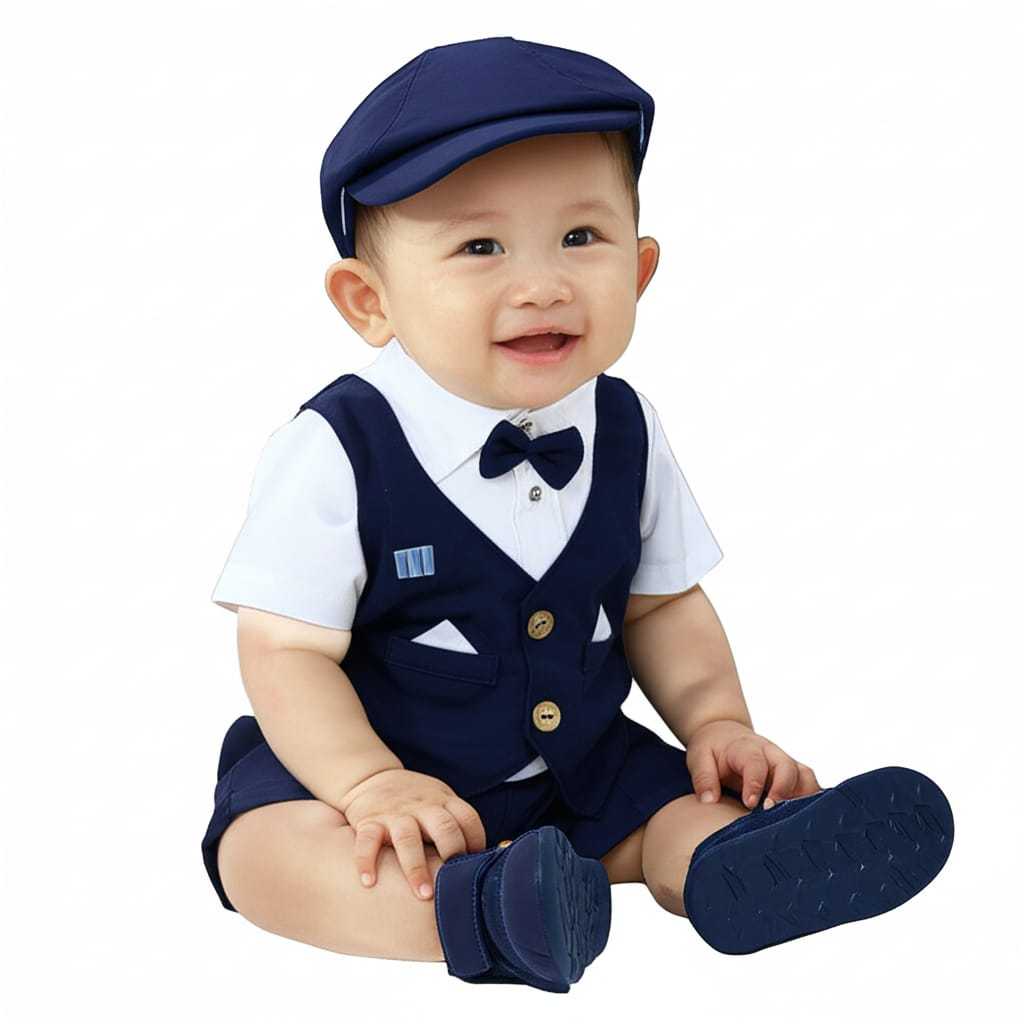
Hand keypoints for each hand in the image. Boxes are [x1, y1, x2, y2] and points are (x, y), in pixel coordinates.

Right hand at [337, 768, 487, 899]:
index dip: (477, 842)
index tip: (477, 868)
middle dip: (452, 854)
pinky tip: (369, 882)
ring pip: (408, 837)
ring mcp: (395, 813)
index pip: (468, 818)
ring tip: (422, 895)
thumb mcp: (440, 802)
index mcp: (443, 801)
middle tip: (456, 886)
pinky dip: (366, 861)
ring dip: (416, 866)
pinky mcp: (369, 821)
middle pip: (443, 826)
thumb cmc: (414, 802)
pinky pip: (367, 840)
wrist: (371, 778)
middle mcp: (422, 806)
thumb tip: (487, 861)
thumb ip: (457, 825)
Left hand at [685, 719, 821, 809]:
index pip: (756, 763)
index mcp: (746, 748)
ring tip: (796, 822)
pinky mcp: (793, 774)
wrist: (724, 733)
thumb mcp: (698, 757)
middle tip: (772, 813)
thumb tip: (709, 801)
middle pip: (787, 767)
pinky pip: (810, 786)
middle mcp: (770, 752)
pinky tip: (807, 823)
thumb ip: (703, 778)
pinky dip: (813, 802)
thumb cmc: (711, 748)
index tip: (750, 804)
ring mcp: (784, 762)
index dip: (756, 783)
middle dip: (784, 791)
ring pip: (805, 776)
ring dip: (805, 798)